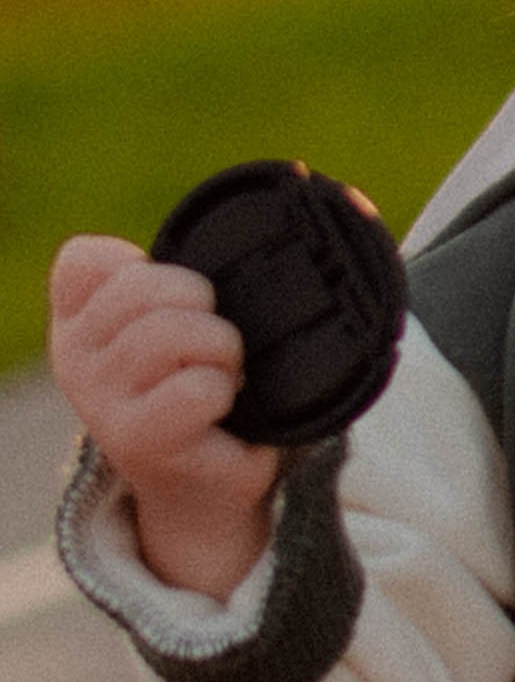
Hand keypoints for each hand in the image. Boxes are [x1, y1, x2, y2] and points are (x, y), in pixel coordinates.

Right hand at [48, 235, 279, 597]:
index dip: (145, 267)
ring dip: (222, 349)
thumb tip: (274, 200)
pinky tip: (221, 407)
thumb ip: (173, 277)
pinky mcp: (138, 441)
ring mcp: (100, 402)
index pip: (85, 260)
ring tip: (223, 373)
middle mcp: (74, 357)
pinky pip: (198, 388)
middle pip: (147, 287)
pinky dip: (226, 390)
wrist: (204, 481)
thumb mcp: (175, 322)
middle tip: (214, 343)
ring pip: (174, 333)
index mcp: (77, 319)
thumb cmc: (195, 386)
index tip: (170, 304)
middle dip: (204, 304)